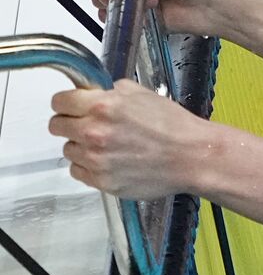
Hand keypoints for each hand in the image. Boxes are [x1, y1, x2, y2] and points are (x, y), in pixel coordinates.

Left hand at [49, 80, 221, 199]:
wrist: (193, 158)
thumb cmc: (175, 127)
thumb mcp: (142, 95)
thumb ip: (111, 93)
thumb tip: (94, 94)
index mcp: (101, 106)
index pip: (59, 102)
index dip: (66, 103)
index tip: (71, 107)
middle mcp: (94, 132)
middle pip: (57, 126)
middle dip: (70, 124)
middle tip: (88, 128)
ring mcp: (97, 159)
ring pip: (68, 151)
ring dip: (81, 148)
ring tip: (106, 148)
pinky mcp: (104, 181)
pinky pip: (79, 172)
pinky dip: (89, 168)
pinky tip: (109, 162)